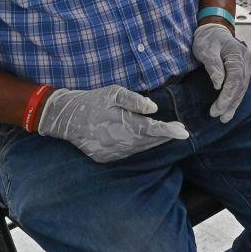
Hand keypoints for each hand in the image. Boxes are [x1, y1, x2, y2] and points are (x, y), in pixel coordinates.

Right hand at [37, 86, 188, 163]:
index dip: (169, 131)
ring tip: (166, 133)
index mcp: (121, 124)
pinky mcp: (105, 158)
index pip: (151, 129)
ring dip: (154, 142)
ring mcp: (111, 152)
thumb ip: (135, 100)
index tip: (184, 132)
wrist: (66, 118)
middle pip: (149, 141)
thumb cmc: (93, 101)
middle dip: (165, 135)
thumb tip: (154, 108)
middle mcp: (117, 142)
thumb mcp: (113, 93)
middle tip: (179, 129)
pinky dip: (139, 147)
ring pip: (140, 149)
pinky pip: (129, 153)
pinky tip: (145, 139)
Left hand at [191, 23, 250, 122]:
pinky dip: (235, 98)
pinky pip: (241, 86)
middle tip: (219, 117)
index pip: (235, 78)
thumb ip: (213, 65)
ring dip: (234, 104)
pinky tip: (230, 108)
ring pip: (243, 88)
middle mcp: (247, 60)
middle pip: (241, 85)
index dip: (227, 95)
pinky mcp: (243, 70)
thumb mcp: (205, 49)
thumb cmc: (208, 39)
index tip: (217, 109)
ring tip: (225, 118)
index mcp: (238, 53)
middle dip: (230, 103)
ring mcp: (247, 65)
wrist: (214, 29)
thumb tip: (218, 84)